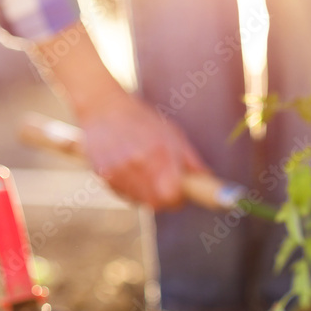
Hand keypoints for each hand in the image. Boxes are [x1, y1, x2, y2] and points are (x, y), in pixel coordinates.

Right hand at [30, 22, 207, 209]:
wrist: (103, 107)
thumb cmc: (143, 120)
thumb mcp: (173, 134)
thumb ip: (190, 160)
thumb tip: (207, 178)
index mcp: (158, 153)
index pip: (172, 195)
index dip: (180, 199)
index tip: (183, 194)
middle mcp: (136, 164)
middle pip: (157, 203)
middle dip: (167, 200)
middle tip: (170, 188)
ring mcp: (117, 171)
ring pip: (140, 201)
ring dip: (149, 195)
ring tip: (149, 175)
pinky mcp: (103, 174)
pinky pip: (124, 195)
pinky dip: (133, 190)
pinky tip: (133, 173)